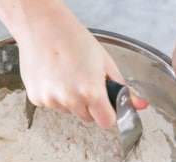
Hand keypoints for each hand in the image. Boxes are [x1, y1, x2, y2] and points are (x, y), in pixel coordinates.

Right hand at [12, 2, 147, 128]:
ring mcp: (51, 100)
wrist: (41, 25)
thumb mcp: (105, 62)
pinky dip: (54, 95)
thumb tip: (140, 106)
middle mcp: (70, 100)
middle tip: (85, 81)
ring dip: (71, 100)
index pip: (106, 122)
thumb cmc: (74, 38)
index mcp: (91, 91)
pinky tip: (53, 76)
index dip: (108, 113)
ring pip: (69, 111)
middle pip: (87, 118)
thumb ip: (122, 88)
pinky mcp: (36, 98)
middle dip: (90, 106)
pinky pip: (52, 105)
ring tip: (66, 74)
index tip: (106, 105)